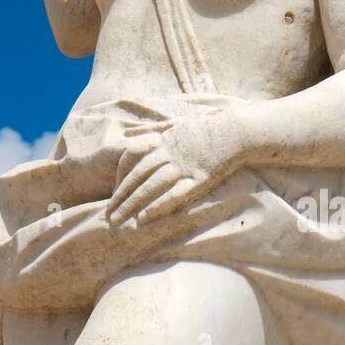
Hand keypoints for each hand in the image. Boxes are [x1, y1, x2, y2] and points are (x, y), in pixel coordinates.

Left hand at [106, 114, 235, 226]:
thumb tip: (133, 131)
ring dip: (132, 204)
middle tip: (107, 214)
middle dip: (120, 197)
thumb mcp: (178, 123)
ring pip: (151, 187)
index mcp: (163, 141)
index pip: (131, 159)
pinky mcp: (199, 179)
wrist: (237, 131)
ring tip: (119, 221)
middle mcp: (169, 153)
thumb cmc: (208, 128)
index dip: (120, 176)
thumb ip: (156, 129)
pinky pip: (174, 195)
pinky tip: (145, 218)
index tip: (113, 193)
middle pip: (137, 176)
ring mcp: (183, 166)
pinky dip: (158, 206)